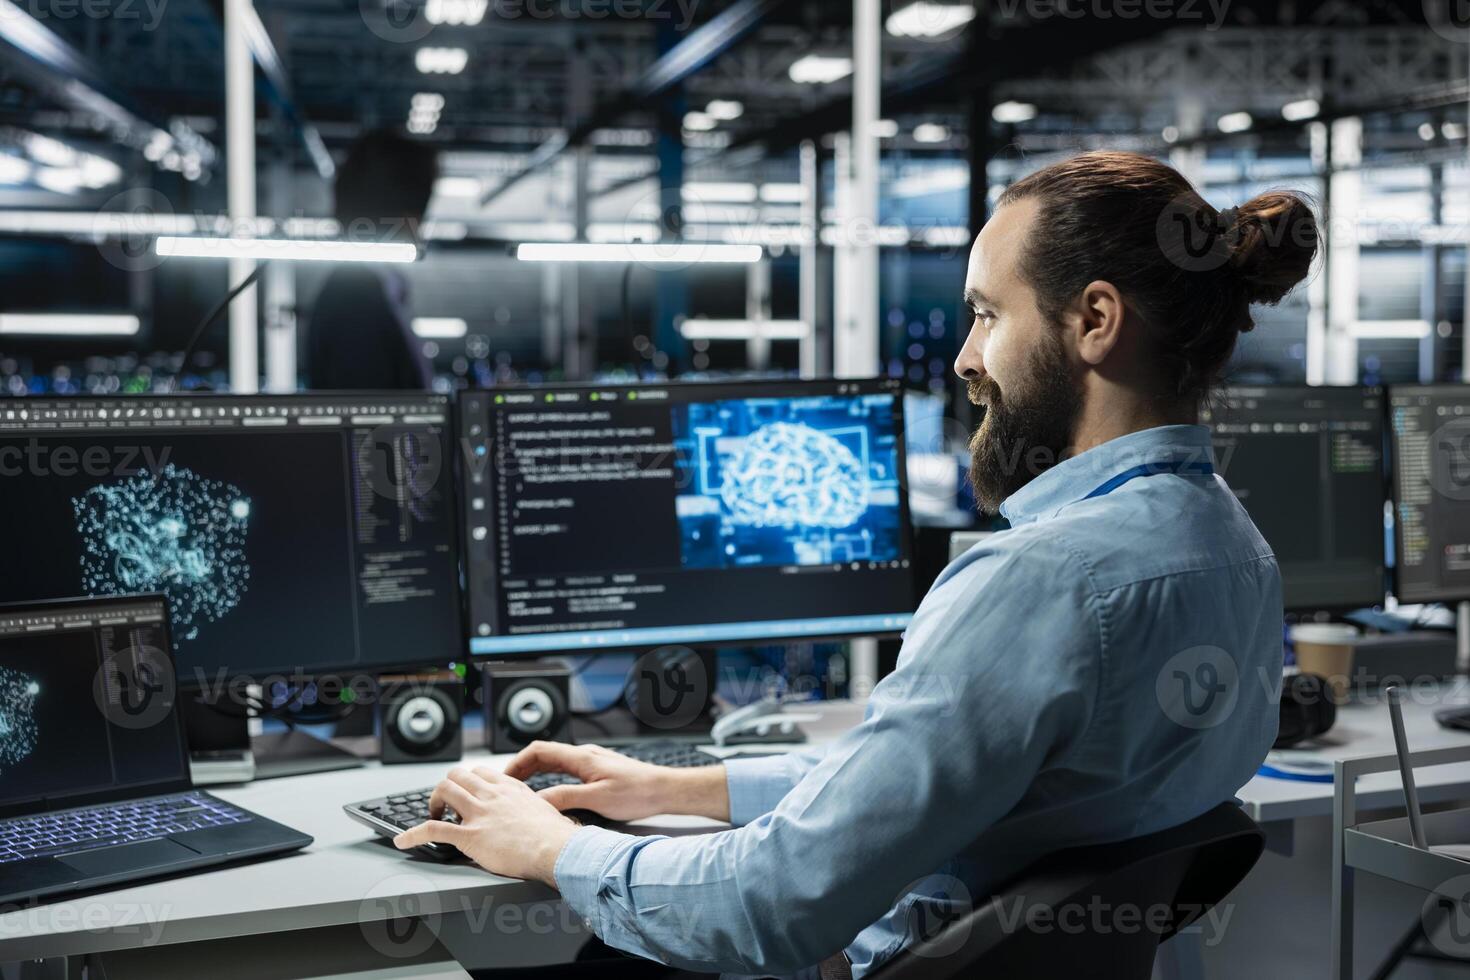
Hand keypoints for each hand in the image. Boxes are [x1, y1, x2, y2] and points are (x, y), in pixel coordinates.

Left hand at [393, 766, 577, 884]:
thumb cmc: (558, 836)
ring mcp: (479, 814)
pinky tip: (402, 840)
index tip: (467, 793)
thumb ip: (535, 808)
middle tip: (446, 804)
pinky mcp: (469, 836)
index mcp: (510, 788)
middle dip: (447, 788)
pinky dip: (413, 834)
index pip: (480, 773)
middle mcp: (492, 795)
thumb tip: (541, 816)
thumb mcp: (547, 811)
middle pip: (458, 776)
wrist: (557, 850)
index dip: (468, 782)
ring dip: (433, 802)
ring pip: (444, 791)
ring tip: (432, 815)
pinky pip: (432, 829)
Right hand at [503, 741, 728, 822]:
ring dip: (536, 773)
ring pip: (555, 763)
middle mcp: (585, 755)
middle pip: (544, 755)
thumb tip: (537, 802)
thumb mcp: (597, 799)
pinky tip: (550, 792)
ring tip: (522, 791)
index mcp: (582, 757)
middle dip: (522, 768)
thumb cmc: (638, 793)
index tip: (503, 778)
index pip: (539, 751)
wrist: (665, 790)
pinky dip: (551, 778)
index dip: (517, 763)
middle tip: (507, 786)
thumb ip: (565, 798)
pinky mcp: (599, 771)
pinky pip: (567, 770)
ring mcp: (592, 762)